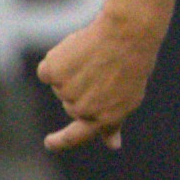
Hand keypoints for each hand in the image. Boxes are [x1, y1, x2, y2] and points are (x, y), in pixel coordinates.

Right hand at [37, 12, 160, 152]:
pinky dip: (57, 60)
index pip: (77, 136)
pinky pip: (46, 71)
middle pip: (70, 103)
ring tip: (95, 56)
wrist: (128, 34)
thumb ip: (113, 122)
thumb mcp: (129, 97)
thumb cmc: (133, 62)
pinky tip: (77, 50)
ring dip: (72, 71)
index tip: (49, 143)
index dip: (61, 141)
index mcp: (104, 118)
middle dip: (81, 87)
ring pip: (59, 85)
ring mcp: (66, 92)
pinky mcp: (52, 74)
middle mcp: (82, 110)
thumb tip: (113, 145)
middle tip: (101, 67)